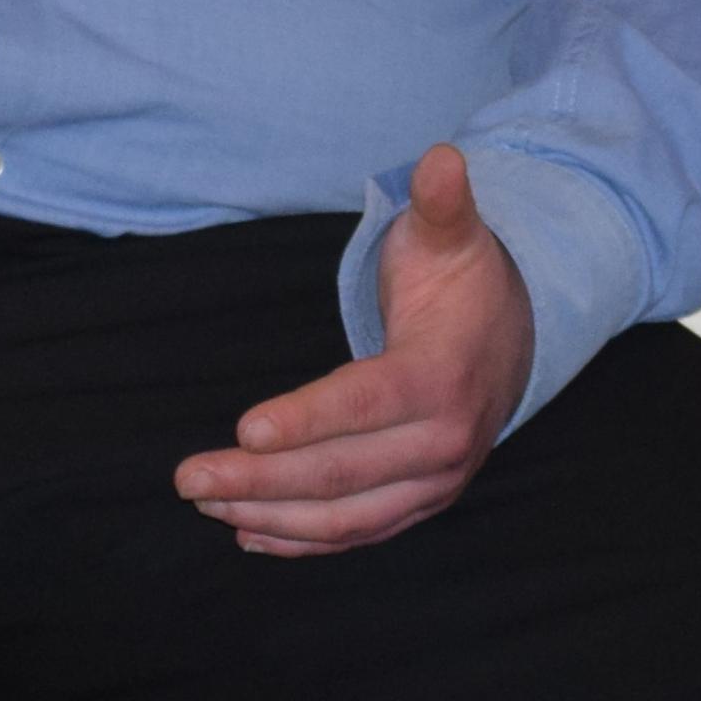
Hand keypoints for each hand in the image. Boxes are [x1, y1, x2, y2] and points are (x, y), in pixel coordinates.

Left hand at [174, 144, 535, 555]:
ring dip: (272, 516)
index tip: (243, 429)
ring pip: (348, 516)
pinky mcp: (420, 500)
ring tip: (206, 503)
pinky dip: (306, 541)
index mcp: (442, 377)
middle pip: (343, 473)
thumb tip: (439, 159)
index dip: (306, 420)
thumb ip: (440, 204)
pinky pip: (361, 532)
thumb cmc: (463, 279)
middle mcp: (443, 444)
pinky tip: (250, 535)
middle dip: (260, 480)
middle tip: (187, 478)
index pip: (365, 405)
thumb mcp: (451, 236)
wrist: (514, 338)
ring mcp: (435, 482)